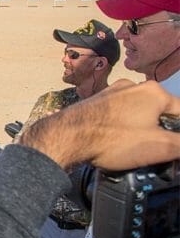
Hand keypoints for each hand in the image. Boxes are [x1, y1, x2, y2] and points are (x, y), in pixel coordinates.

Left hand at [20, 80, 179, 169]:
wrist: (68, 137)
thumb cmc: (113, 139)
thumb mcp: (161, 146)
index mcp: (154, 92)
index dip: (179, 132)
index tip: (174, 145)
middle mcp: (133, 86)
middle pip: (158, 112)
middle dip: (160, 131)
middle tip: (156, 150)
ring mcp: (111, 93)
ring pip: (136, 113)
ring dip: (140, 130)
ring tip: (134, 149)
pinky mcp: (95, 103)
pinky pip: (117, 116)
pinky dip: (121, 128)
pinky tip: (115, 142)